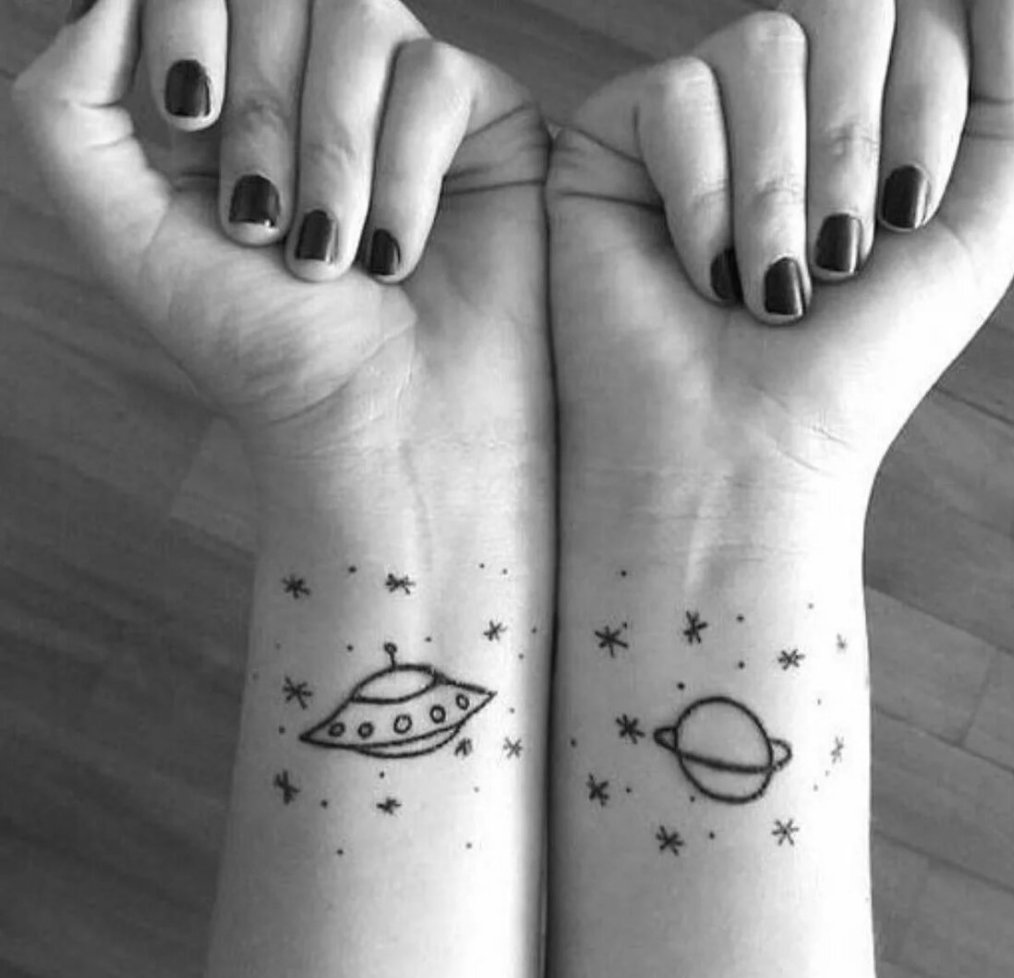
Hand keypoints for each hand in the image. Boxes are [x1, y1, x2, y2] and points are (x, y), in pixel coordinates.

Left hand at [14, 0, 549, 481]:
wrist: (383, 433)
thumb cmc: (265, 353)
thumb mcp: (124, 234)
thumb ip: (64, 107)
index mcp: (229, 94)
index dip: (185, 15)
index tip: (187, 119)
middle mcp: (316, 80)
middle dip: (260, 115)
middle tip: (264, 227)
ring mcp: (402, 94)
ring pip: (359, 15)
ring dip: (333, 150)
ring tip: (331, 257)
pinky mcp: (484, 122)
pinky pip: (435, 76)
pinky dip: (404, 173)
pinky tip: (396, 255)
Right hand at [547, 0, 1013, 503]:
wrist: (741, 455)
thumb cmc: (848, 370)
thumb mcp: (971, 239)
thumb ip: (1013, 103)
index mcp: (858, 116)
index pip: (918, 18)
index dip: (926, 105)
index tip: (906, 218)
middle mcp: (778, 103)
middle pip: (845, 8)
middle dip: (854, 140)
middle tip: (837, 254)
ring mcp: (695, 117)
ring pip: (762, 46)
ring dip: (780, 187)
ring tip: (767, 288)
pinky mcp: (614, 143)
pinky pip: (676, 96)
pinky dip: (703, 196)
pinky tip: (700, 273)